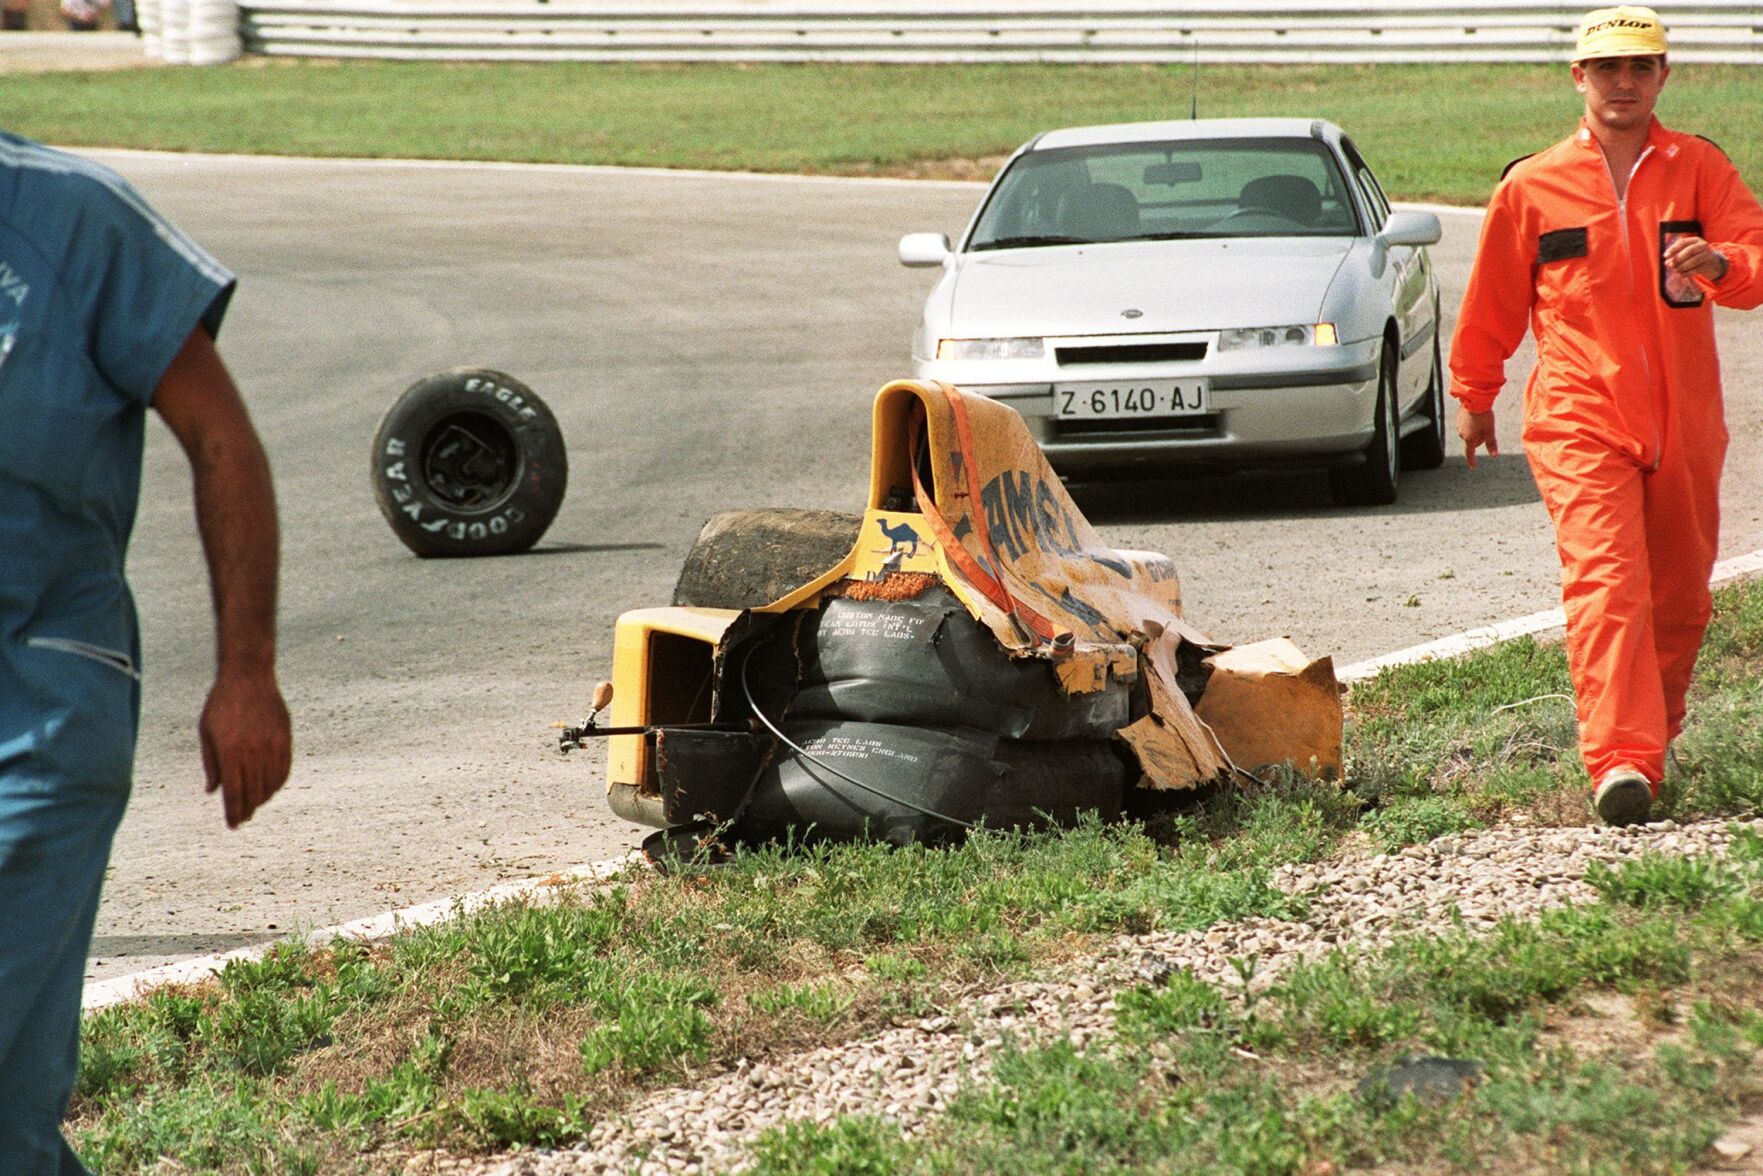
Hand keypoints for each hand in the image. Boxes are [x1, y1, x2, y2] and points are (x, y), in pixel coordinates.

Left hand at [200, 669, 291, 828]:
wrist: (248, 677)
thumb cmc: (221, 704)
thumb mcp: (206, 732)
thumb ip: (211, 764)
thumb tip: (213, 792)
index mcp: (230, 752)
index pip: (234, 793)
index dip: (233, 812)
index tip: (233, 825)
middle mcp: (253, 752)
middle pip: (253, 793)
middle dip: (248, 810)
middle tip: (243, 818)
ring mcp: (272, 746)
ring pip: (271, 784)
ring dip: (263, 799)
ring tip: (256, 804)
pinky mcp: (285, 739)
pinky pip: (284, 770)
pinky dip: (278, 783)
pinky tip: (271, 788)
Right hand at [1457, 407, 1498, 468]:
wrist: (1474, 400)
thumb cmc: (1483, 416)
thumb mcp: (1490, 430)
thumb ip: (1491, 444)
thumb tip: (1494, 455)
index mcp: (1469, 438)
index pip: (1470, 453)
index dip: (1472, 461)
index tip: (1473, 467)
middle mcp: (1461, 434)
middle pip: (1472, 441)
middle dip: (1479, 438)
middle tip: (1486, 428)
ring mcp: (1458, 426)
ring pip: (1468, 432)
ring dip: (1474, 430)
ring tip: (1480, 419)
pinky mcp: (1457, 418)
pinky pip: (1465, 424)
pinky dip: (1470, 423)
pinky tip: (1475, 416)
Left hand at [1662, 235, 1728, 281]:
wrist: (1711, 262)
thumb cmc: (1693, 256)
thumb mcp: (1685, 252)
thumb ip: (1676, 255)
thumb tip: (1667, 263)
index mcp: (1695, 240)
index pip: (1683, 242)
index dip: (1673, 249)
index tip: (1665, 256)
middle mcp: (1702, 245)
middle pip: (1689, 251)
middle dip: (1678, 258)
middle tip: (1669, 265)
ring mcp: (1706, 255)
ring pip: (1694, 260)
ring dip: (1681, 267)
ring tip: (1675, 270)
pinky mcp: (1708, 264)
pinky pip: (1696, 269)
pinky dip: (1686, 273)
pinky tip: (1680, 275)